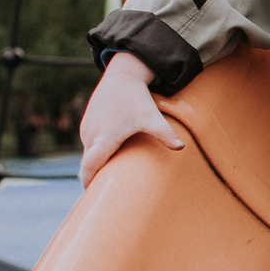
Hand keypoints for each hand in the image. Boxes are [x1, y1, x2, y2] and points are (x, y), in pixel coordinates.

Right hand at [78, 52, 184, 185]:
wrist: (123, 75)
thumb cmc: (137, 98)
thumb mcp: (151, 117)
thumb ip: (165, 133)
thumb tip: (182, 147)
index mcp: (104, 138)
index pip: (89, 167)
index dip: (88, 182)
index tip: (93, 195)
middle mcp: (91, 135)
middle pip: (88, 164)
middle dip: (94, 178)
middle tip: (105, 193)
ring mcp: (87, 129)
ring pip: (88, 154)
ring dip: (95, 165)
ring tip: (107, 178)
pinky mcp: (88, 123)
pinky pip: (89, 144)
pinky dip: (95, 154)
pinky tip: (107, 159)